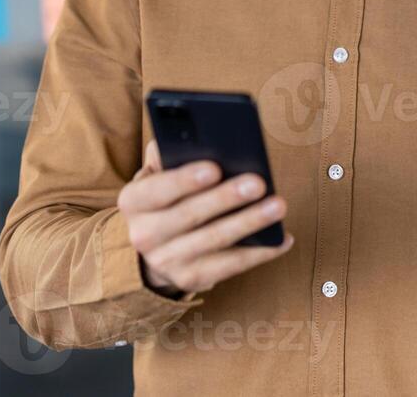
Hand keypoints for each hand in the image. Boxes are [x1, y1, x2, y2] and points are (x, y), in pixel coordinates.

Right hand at [117, 140, 293, 294]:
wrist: (154, 247)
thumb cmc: (166, 196)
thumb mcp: (158, 173)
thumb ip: (172, 153)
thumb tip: (198, 136)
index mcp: (133, 201)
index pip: (157, 189)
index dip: (185, 180)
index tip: (215, 167)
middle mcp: (143, 235)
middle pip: (189, 216)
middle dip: (226, 198)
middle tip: (258, 182)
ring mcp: (166, 262)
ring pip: (214, 241)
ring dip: (249, 223)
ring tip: (278, 205)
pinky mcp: (190, 280)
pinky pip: (230, 267)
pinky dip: (260, 253)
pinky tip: (282, 238)